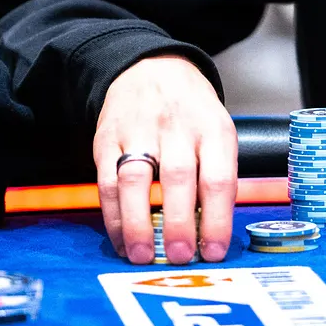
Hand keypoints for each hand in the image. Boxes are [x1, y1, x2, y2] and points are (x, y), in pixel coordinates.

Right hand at [94, 56, 236, 264]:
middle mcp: (177, 128)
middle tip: (180, 257)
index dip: (217, 219)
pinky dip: (113, 216)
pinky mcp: (107, 139)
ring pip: (136, 180)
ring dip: (138, 224)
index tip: (214, 252)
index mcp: (212, 128)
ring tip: (142, 256)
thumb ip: (216, 176)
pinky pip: (106, 181)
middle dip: (178, 223)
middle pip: (178, 178)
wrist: (151, 68)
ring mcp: (139, 132)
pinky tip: (122, 240)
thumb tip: (210, 234)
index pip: (219, 177)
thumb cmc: (192, 112)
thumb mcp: (218, 131)